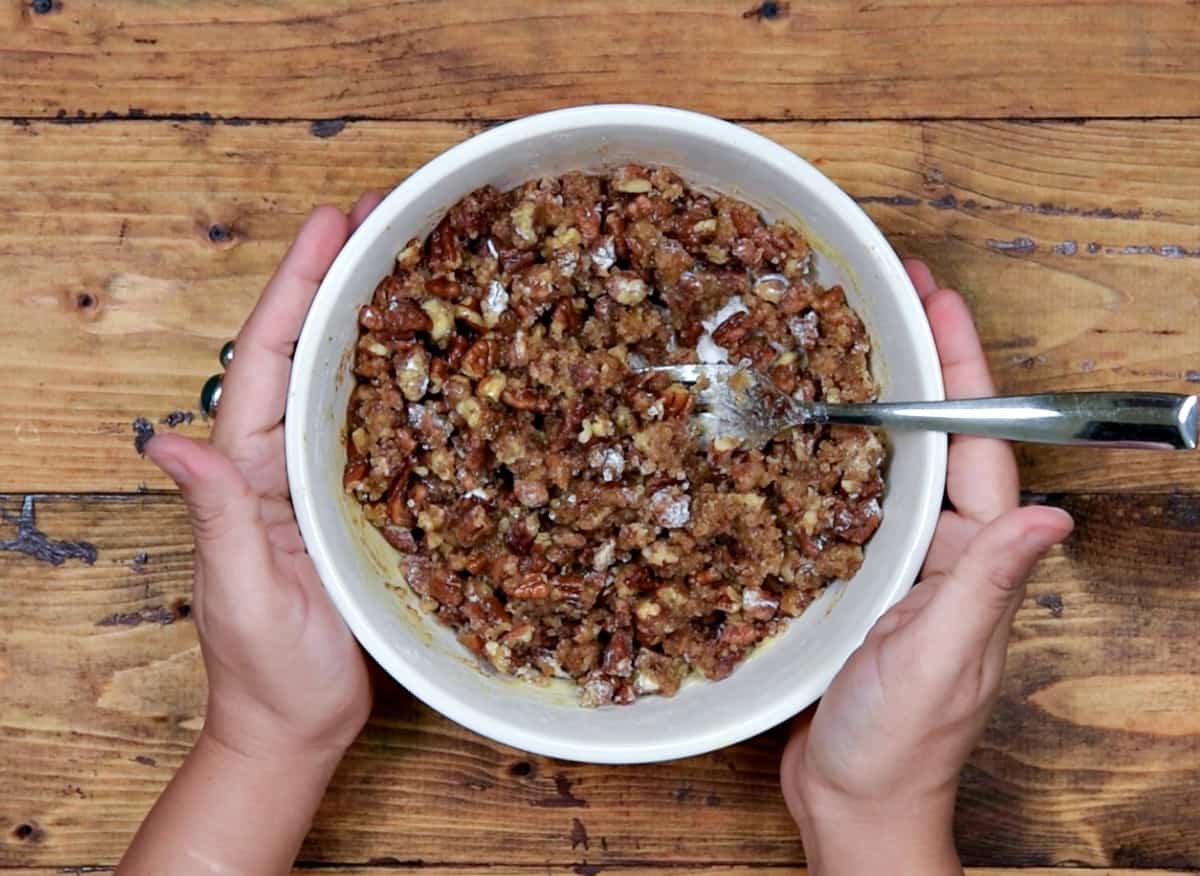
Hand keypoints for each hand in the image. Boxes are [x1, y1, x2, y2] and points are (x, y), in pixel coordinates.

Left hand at [145, 196, 382, 761]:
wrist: (296, 723)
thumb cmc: (267, 671)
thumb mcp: (237, 594)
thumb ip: (212, 516)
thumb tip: (164, 439)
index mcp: (246, 471)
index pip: (267, 360)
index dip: (297, 287)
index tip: (329, 224)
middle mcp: (280, 462)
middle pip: (305, 350)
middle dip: (334, 276)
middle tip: (379, 212)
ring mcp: (318, 480)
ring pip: (342, 379)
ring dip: (369, 314)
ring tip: (409, 256)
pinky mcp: (355, 504)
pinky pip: (375, 427)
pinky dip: (397, 378)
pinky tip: (431, 350)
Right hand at [778, 260, 1073, 873]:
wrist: (852, 803)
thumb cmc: (896, 746)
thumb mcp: (937, 662)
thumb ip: (988, 587)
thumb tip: (1055, 515)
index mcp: (973, 563)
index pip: (977, 446)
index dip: (964, 370)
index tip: (939, 303)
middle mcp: (944, 555)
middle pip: (936, 439)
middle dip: (920, 364)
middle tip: (887, 296)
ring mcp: (902, 568)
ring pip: (891, 466)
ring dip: (874, 403)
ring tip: (843, 342)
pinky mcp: (859, 585)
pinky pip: (852, 508)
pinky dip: (835, 463)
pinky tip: (803, 436)